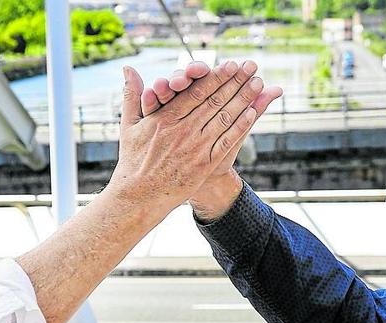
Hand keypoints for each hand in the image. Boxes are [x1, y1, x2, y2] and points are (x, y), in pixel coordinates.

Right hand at [141, 61, 282, 220]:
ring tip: (258, 83)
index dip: (216, 76)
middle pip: (214, 101)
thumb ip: (131, 95)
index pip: (196, 92)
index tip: (231, 64)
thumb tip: (128, 68)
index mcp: (165, 118)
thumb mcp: (129, 125)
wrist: (139, 196)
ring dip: (243, 100)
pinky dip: (240, 127)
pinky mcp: (204, 165)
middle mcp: (182, 131)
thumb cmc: (133, 159)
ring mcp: (194, 148)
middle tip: (251, 66)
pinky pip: (225, 142)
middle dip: (235, 82)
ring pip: (224, 118)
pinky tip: (252, 113)